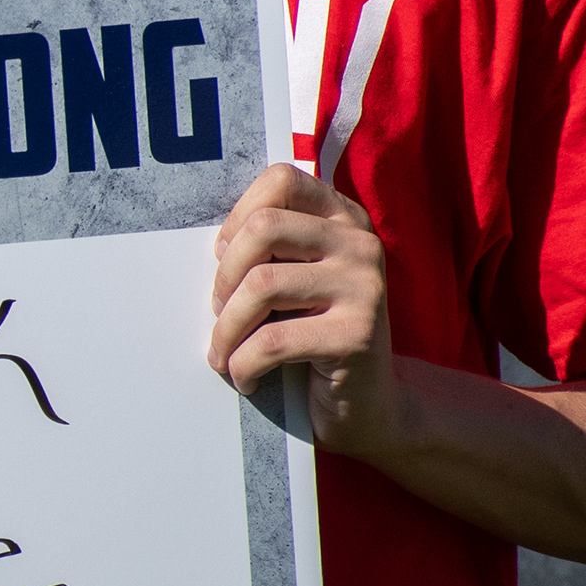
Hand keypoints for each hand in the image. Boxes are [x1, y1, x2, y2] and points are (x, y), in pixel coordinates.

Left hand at [207, 163, 401, 453]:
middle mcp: (361, 244)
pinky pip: (272, 341)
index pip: (281, 180)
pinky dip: (243, 364)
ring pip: (261, 286)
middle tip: (220, 312)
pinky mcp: (357, 335)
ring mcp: (365, 287)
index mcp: (345, 219)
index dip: (238, 216)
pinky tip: (246, 377)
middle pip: (263, 229)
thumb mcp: (296, 280)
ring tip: (225, 351)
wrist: (369, 405)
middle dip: (223, 277)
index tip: (225, 257)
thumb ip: (270, 249)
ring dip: (226, 328)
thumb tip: (216, 244)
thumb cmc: (314, 337)